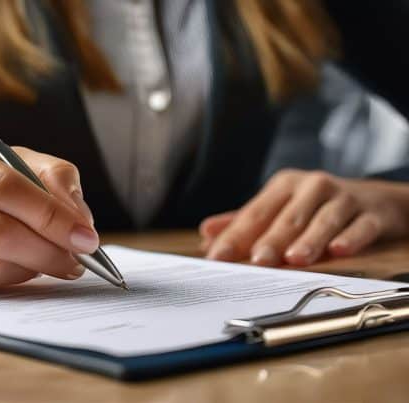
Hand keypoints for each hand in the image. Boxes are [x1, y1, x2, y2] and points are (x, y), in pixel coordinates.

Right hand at [0, 126, 96, 293]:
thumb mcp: (4, 158)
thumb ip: (49, 176)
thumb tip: (79, 220)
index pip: (1, 184)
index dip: (50, 215)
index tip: (86, 237)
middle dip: (47, 250)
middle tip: (78, 261)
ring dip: (30, 269)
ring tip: (53, 263)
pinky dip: (3, 282)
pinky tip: (16, 270)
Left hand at [199, 169, 408, 266]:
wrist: (375, 200)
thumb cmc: (315, 207)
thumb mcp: (279, 209)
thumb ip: (243, 223)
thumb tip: (206, 235)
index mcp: (283, 186)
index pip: (254, 214)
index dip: (234, 236)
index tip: (217, 257)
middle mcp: (312, 187)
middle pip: (288, 217)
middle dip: (272, 240)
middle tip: (258, 261)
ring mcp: (344, 198)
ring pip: (324, 220)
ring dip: (309, 240)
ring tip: (295, 259)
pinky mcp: (372, 213)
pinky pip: (361, 226)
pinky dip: (350, 238)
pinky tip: (339, 250)